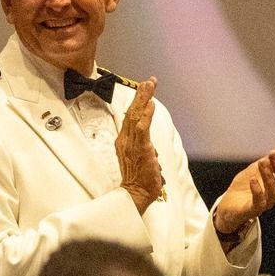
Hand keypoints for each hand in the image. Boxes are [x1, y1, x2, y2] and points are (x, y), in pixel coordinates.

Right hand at [115, 78, 165, 213]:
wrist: (135, 193)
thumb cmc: (138, 179)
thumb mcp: (139, 159)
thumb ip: (143, 148)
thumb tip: (150, 146)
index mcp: (124, 141)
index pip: (130, 117)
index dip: (137, 102)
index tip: (144, 90)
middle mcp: (125, 140)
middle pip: (132, 112)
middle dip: (141, 95)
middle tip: (148, 81)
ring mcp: (131, 143)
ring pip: (136, 115)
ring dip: (144, 99)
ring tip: (149, 85)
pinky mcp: (140, 148)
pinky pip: (142, 128)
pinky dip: (146, 114)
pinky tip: (150, 104)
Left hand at [213, 142, 274, 236]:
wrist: (229, 203)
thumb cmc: (248, 184)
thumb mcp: (262, 165)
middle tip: (273, 153)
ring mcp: (265, 203)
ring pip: (274, 191)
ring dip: (269, 175)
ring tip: (261, 162)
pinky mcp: (251, 209)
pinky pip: (258, 203)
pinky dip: (257, 191)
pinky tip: (253, 180)